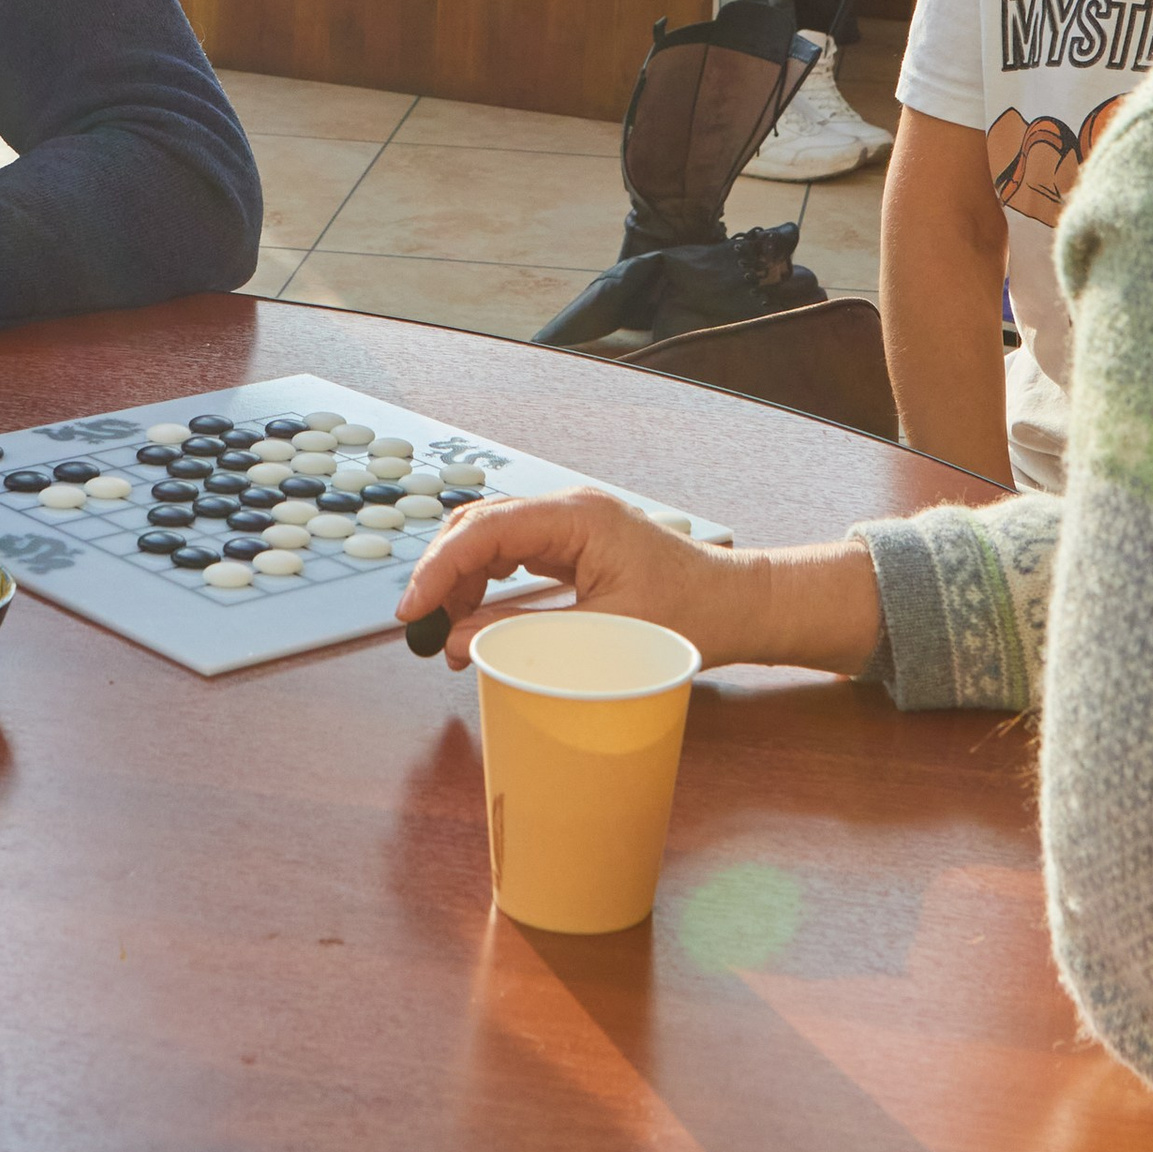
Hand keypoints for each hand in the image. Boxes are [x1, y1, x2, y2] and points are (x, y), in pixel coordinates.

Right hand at [397, 486, 739, 671]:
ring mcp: (570, 524)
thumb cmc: (692, 615)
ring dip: (463, 580)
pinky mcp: (573, 543)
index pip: (485, 530)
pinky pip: (513, 552)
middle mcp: (568, 510)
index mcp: (577, 518)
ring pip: (490, 537)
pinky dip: (486, 582)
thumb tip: (460, 640)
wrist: (738, 605)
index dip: (440, 568)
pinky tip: (478, 616)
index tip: (413, 610)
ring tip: (448, 631)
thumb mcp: (605, 635)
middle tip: (420, 624)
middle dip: (443, 572)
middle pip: (479, 525)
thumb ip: (527, 636)